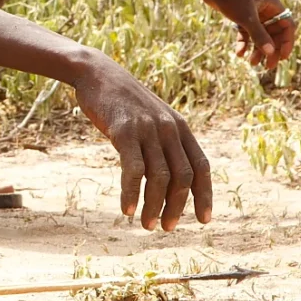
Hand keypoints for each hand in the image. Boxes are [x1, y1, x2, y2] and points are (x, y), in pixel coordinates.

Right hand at [73, 56, 211, 231]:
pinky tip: (126, 209)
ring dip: (155, 206)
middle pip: (182, 177)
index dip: (205, 195)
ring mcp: (147, 130)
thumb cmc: (122, 100)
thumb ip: (163, 141)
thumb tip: (167, 176)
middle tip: (166, 228)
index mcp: (180, 127)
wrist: (96, 72)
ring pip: (160, 177)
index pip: (201, 167)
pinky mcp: (124, 131)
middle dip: (177, 207)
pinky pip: (133, 169)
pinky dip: (131, 192)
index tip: (203, 220)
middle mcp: (168, 129)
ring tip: (147, 224)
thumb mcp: (151, 117)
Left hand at [200, 0, 296, 68]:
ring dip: (257, 50)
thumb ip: (259, 35)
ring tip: (252, 63)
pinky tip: (239, 53)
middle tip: (268, 66)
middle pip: (274, 34)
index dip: (287, 42)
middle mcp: (266, 9)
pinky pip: (247, 33)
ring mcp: (254, 13)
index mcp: (273, 5)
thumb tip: (271, 53)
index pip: (288, 26)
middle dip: (271, 50)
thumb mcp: (246, 18)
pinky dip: (244, 43)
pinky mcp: (242, 16)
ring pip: (260, 35)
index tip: (282, 57)